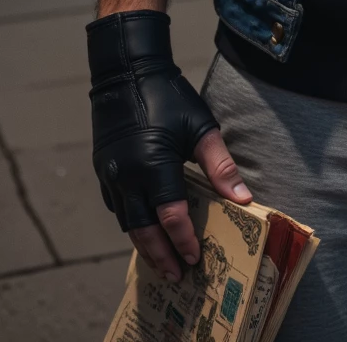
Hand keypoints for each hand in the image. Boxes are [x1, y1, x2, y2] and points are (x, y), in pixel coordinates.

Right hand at [88, 10, 252, 281]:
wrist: (126, 72)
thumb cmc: (169, 96)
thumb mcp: (200, 127)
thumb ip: (220, 165)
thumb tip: (243, 198)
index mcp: (154, 165)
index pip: (171, 216)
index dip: (184, 239)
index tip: (195, 259)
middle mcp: (128, 176)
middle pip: (144, 229)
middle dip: (161, 255)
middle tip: (176, 276)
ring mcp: (111, 174)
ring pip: (127, 222)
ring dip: (144, 244)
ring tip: (162, 261)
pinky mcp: (103, 169)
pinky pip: (117, 206)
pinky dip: (132, 223)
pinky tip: (144, 229)